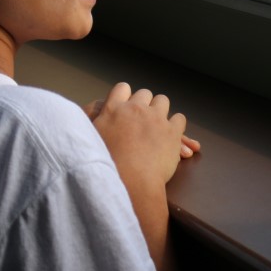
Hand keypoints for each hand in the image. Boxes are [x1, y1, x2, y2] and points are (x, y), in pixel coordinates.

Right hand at [84, 94, 200, 159]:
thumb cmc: (104, 165)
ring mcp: (156, 118)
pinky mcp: (172, 131)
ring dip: (160, 110)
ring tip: (157, 126)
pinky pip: (179, 118)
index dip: (126, 96)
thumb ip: (95, 124)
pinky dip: (176, 125)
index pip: (122, 88)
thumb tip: (90, 116)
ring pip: (163, 101)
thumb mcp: (90, 140)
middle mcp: (135, 108)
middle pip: (144, 93)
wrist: (129, 182)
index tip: (126, 106)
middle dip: (144, 104)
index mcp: (113, 109)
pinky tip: (172, 135)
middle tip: (142, 120)